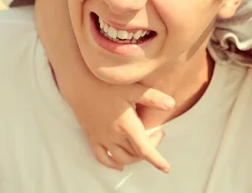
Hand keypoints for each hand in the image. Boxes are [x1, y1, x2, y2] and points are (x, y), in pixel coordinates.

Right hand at [60, 73, 174, 172]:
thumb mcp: (133, 89)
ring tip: (143, 143)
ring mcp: (101, 138)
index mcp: (126, 125)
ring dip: (134, 157)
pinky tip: (119, 165)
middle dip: (150, 149)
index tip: (166, 168)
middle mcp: (113, 135)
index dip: (156, 160)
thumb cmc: (106, 85)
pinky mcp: (92, 137)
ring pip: (121, 159)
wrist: (80, 84)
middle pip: (135, 154)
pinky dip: (112, 164)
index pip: (144, 149)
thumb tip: (171, 104)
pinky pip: (102, 158)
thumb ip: (152, 98)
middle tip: (157, 134)